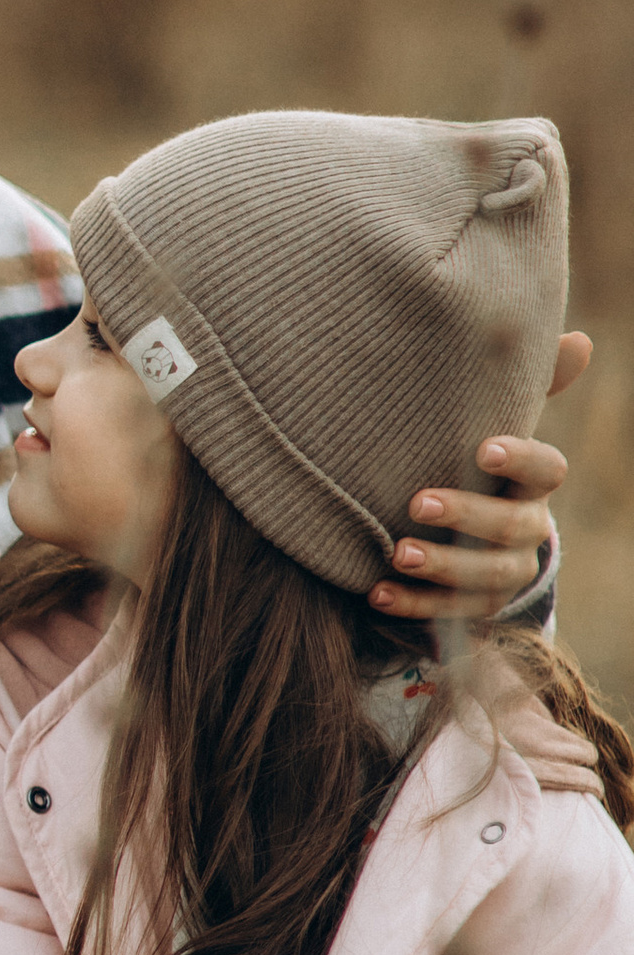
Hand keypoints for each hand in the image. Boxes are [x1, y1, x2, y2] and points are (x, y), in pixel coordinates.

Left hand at [369, 354, 581, 621]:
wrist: (455, 524)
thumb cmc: (467, 459)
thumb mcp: (492, 420)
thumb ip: (527, 385)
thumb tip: (579, 340)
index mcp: (534, 482)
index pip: (547, 469)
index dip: (520, 459)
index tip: (482, 448)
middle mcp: (528, 529)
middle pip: (514, 527)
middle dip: (469, 517)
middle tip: (419, 503)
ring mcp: (504, 572)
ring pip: (486, 578)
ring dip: (441, 566)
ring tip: (396, 553)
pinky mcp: (474, 607)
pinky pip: (450, 614)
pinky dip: (413, 604)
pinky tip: (376, 592)